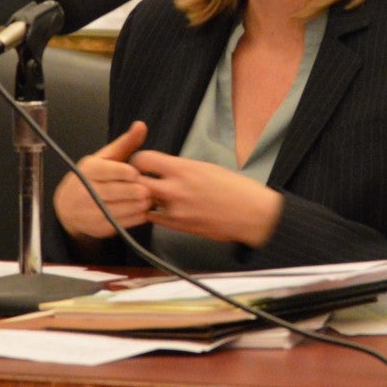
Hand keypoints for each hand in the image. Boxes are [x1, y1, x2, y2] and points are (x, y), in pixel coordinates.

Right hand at [53, 121, 150, 239]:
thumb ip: (125, 143)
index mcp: (89, 170)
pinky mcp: (100, 228)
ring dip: (142, 203)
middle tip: (150, 188)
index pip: (114, 170)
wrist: (67, 208)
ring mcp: (93, 212)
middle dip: (141, 189)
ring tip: (147, 198)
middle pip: (124, 191)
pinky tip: (140, 209)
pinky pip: (127, 223)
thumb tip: (142, 125)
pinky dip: (138, 216)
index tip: (137, 173)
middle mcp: (87, 191)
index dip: (130, 172)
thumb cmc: (91, 177)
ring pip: (128, 208)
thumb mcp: (104, 158)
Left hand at [132, 150, 282, 246]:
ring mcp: (175, 210)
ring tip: (152, 195)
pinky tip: (164, 209)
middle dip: (135, 180)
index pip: (143, 159)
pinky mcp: (178, 227)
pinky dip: (156, 213)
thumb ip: (180, 168)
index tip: (142, 163)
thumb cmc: (234, 188)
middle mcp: (175, 189)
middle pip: (136, 182)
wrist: (250, 213)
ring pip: (143, 202)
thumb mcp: (205, 167)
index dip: (138, 160)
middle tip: (139, 180)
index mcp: (183, 169)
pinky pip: (155, 219)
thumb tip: (163, 168)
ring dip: (144, 198)